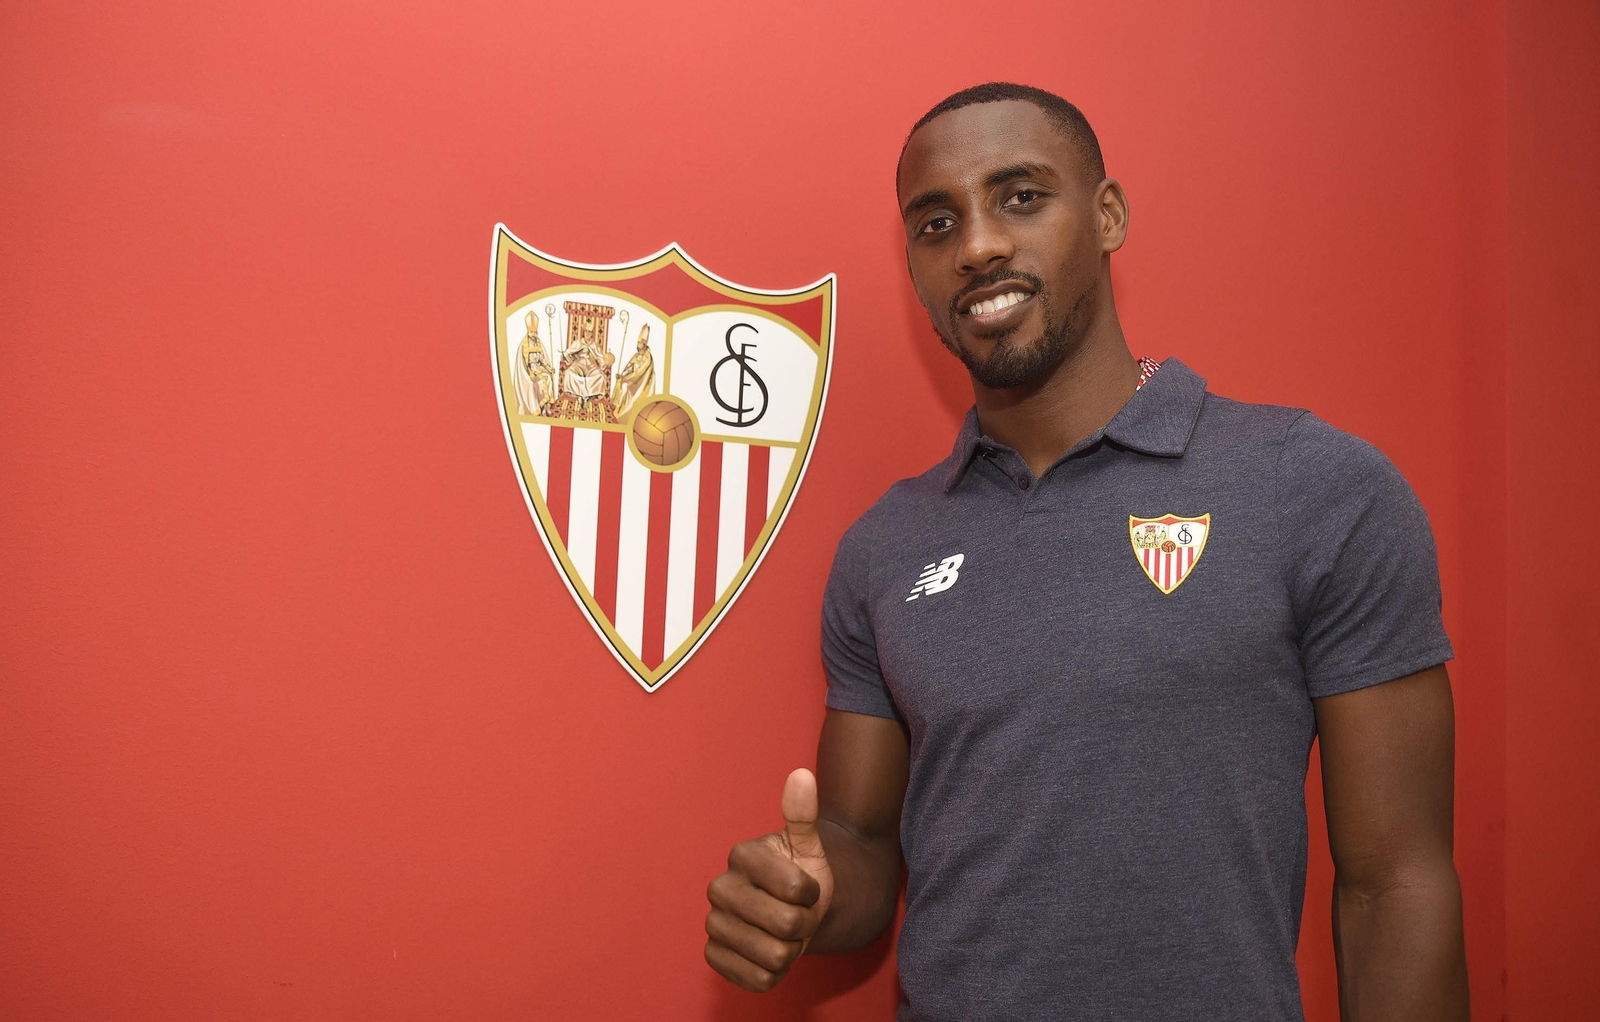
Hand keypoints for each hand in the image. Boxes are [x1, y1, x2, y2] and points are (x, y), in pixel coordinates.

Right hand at [704, 768, 835, 991]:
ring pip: (774, 956)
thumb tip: (802, 775)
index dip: (811, 894)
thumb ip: (803, 813)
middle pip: (785, 926)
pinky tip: (770, 951)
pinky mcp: (714, 957)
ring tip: (784, 932)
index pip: (796, 890)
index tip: (805, 887)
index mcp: (741, 855)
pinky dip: (776, 972)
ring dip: (791, 949)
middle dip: (804, 924)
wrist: (790, 908)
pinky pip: (759, 980)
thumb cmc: (802, 873)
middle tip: (797, 913)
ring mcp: (714, 924)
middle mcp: (719, 888)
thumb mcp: (809, 844)